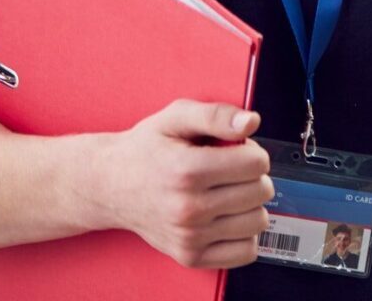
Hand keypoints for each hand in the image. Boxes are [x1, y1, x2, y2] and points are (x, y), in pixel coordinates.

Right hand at [88, 99, 273, 269]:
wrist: (111, 185)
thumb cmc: (147, 148)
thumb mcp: (176, 117)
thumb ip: (216, 115)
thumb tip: (252, 122)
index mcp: (187, 170)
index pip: (256, 163)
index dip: (251, 150)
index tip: (235, 149)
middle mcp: (188, 208)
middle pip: (260, 191)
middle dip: (252, 174)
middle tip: (229, 168)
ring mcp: (189, 237)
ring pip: (257, 221)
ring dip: (250, 203)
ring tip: (227, 190)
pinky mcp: (190, 257)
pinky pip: (245, 251)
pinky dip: (244, 232)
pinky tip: (226, 215)